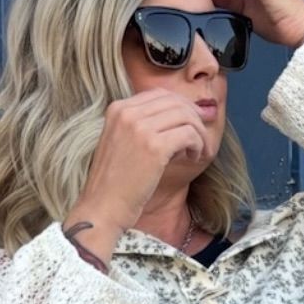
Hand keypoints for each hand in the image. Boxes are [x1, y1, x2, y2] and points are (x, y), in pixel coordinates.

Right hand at [69, 88, 210, 237]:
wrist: (102, 208)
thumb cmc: (114, 184)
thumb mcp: (120, 143)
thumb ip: (140, 127)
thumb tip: (176, 117)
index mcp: (118, 109)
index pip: (159, 95)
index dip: (181, 106)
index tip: (193, 120)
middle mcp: (128, 113)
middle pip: (175, 102)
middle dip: (194, 118)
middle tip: (201, 137)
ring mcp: (140, 128)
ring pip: (185, 116)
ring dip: (198, 134)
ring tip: (198, 151)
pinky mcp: (154, 147)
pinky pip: (189, 134)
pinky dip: (197, 145)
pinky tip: (194, 158)